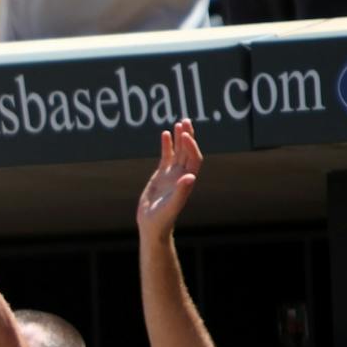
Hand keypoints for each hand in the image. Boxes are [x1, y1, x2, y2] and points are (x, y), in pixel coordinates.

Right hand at [136, 118, 202, 237]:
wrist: (153, 225)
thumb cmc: (162, 218)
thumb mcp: (171, 206)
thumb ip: (181, 191)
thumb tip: (191, 177)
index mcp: (187, 180)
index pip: (194, 158)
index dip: (191, 146)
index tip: (185, 136)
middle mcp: (182, 175)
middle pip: (188, 151)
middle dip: (188, 136)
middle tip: (186, 121)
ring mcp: (172, 174)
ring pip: (179, 152)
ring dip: (180, 138)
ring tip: (180, 123)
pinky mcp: (161, 175)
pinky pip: (166, 156)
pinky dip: (166, 145)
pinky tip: (165, 134)